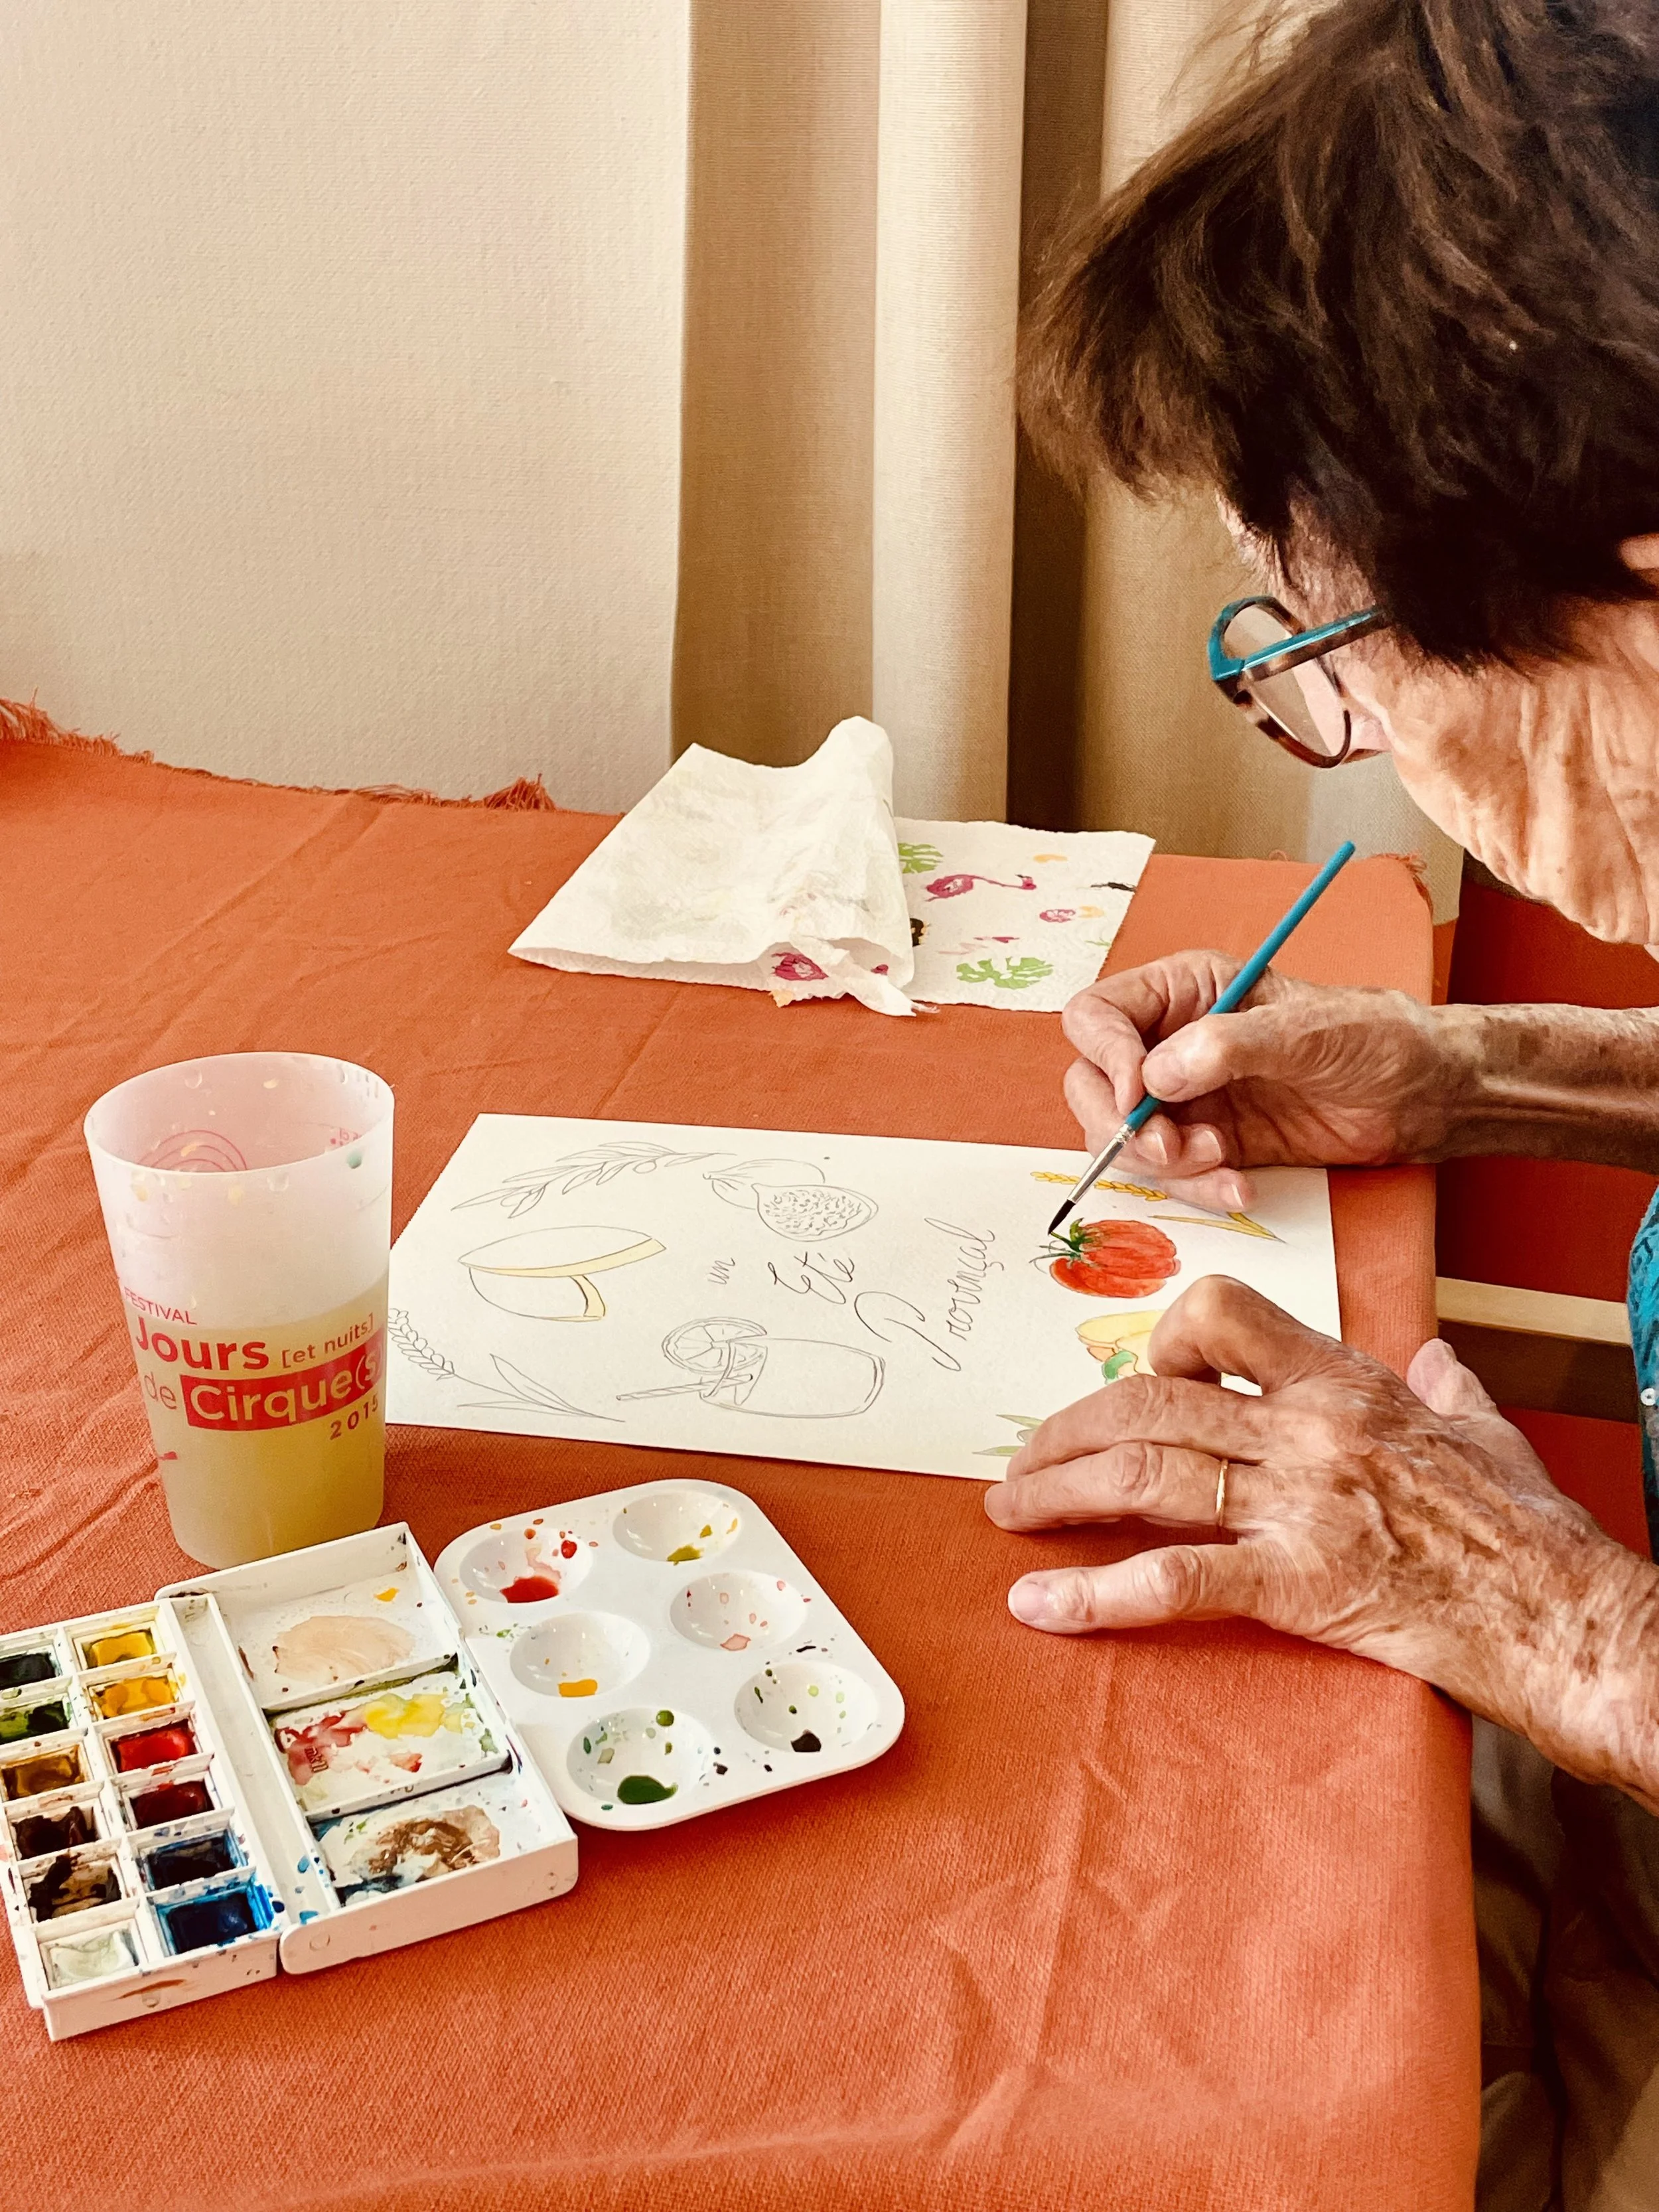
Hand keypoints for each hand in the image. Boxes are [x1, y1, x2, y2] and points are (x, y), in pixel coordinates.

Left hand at [983, 1276, 1658, 1810]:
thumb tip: (1438, 1365)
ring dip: (1057, 1493)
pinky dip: (1095, 1596)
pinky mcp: (1302, 1585)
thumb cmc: (1536, 1536)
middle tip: (1024, 1464)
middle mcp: (1310, 1429)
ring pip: (1143, 1472)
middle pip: (1148, 1397)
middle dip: (1067, 1429)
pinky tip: (1041, 1606)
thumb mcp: (1492, 1437)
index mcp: (1346, 1383)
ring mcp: (1302, 1504)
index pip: (1218, 1314)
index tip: (1132, 1386)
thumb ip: (1451, 1393)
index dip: (1154, 1343)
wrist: (1575, 1620)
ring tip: (1009, 1515)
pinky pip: (1175, 1581)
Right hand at [1061, 955, 1469, 1208]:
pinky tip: (1241, 1188)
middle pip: (1092, 1084)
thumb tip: (1157, 1075)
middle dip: (1122, 1125)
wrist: (1424, 1096)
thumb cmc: (1375, 1038)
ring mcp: (1188, 1097)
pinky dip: (1195, 1189)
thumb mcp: (1305, 1030)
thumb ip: (1228, 1045)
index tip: (1134, 1096)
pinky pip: (1172, 1175)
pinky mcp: (1211, 1144)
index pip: (1098, 1016)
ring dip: (1163, 1165)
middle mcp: (1173, 1042)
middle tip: (1170, 1147)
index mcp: (1186, 991)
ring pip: (1125, 1139)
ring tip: (1223, 1164)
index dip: (1103, 1056)